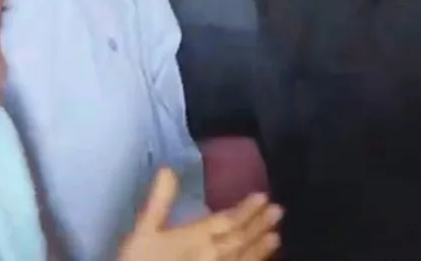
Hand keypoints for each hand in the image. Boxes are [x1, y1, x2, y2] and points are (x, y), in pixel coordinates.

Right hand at [117, 167, 280, 260]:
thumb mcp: (142, 232)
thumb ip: (158, 202)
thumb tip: (168, 169)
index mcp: (196, 238)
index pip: (227, 220)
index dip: (246, 209)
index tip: (262, 196)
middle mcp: (212, 256)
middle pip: (240, 238)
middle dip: (259, 224)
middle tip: (278, 210)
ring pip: (244, 258)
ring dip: (261, 246)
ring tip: (276, 236)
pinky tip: (263, 260)